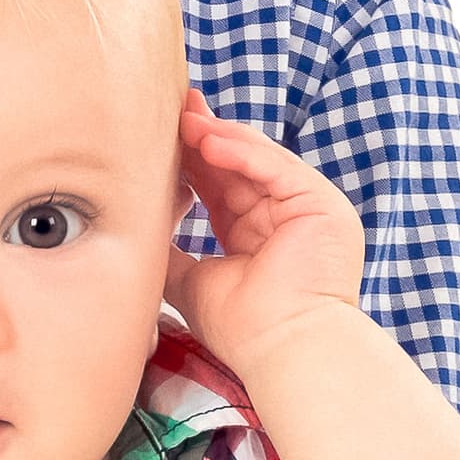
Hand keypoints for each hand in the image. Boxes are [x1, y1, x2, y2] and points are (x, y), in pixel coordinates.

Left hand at [169, 92, 368, 368]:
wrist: (280, 351)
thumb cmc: (242, 329)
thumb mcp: (194, 281)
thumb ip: (172, 253)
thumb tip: (137, 233)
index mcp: (258, 233)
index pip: (223, 185)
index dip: (193, 160)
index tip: (161, 136)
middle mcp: (286, 216)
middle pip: (241, 165)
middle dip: (204, 136)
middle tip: (171, 108)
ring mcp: (309, 208)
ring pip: (259, 160)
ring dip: (219, 138)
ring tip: (183, 119)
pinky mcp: (322, 205)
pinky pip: (275, 167)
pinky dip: (241, 152)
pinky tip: (207, 140)